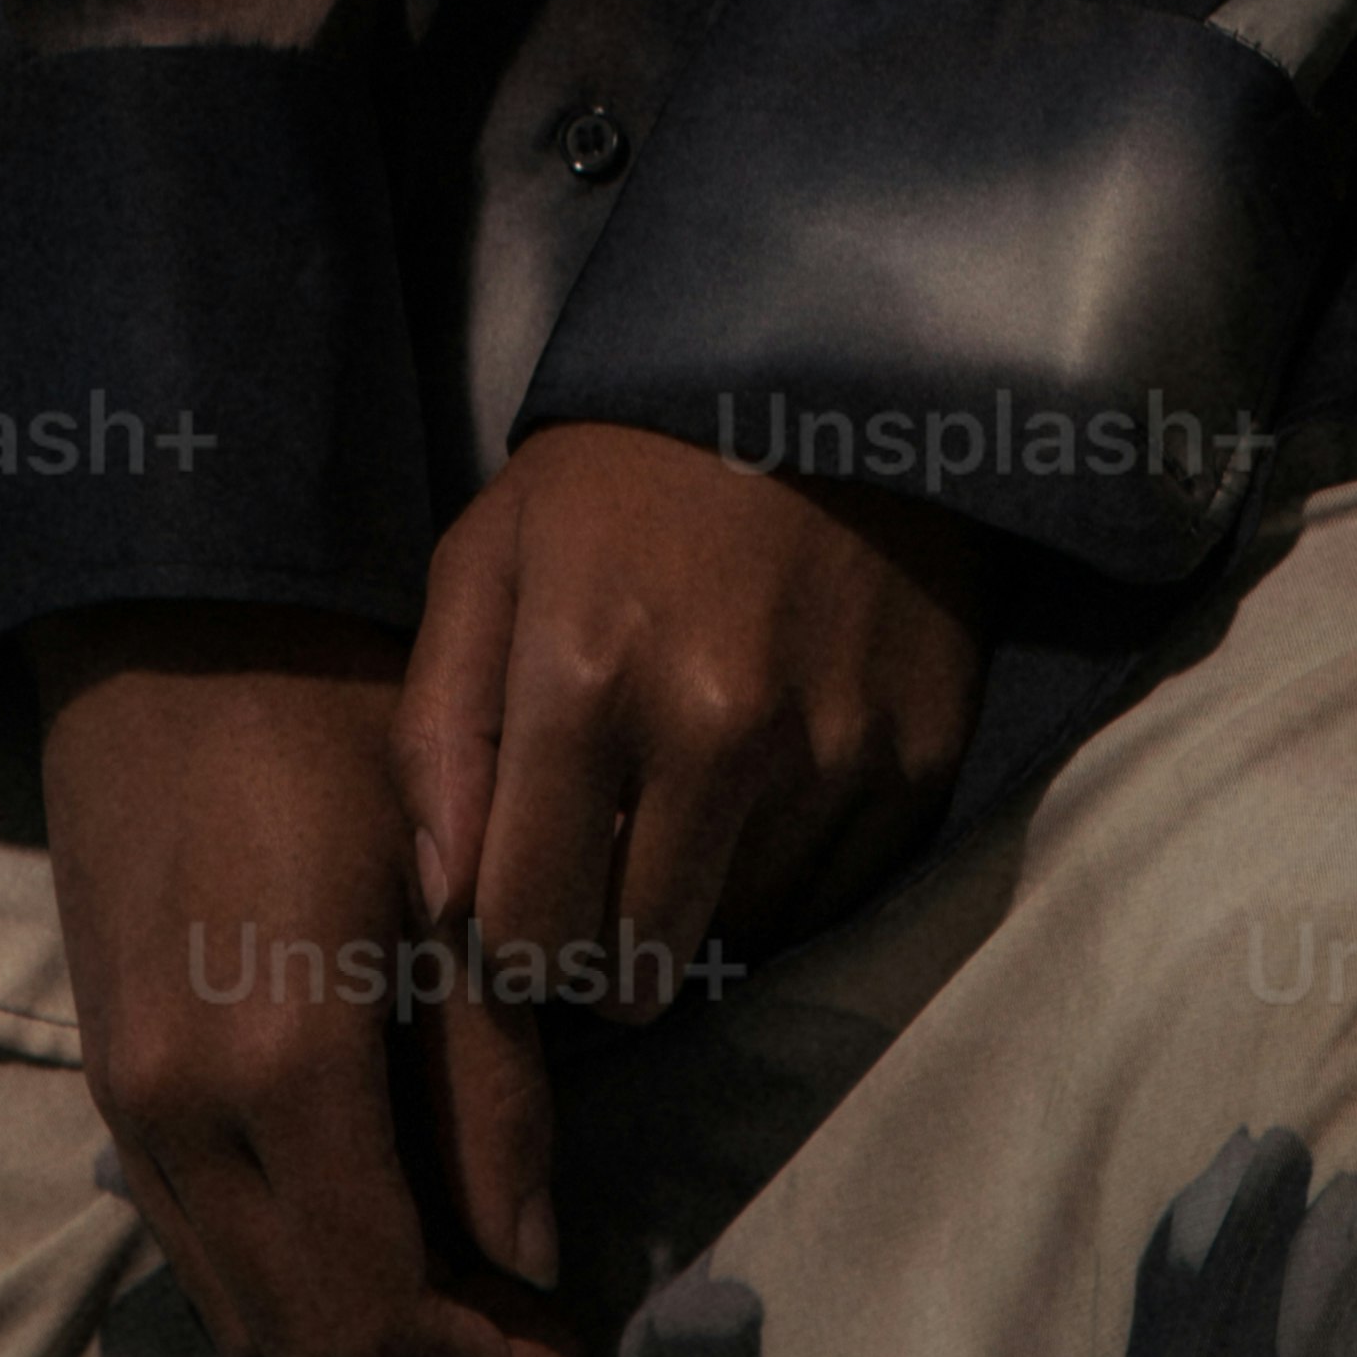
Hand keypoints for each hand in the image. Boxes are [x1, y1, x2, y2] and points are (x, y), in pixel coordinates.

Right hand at [27, 600, 601, 1356]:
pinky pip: (200, 1250)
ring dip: (364, 1346)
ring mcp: (126, 1111)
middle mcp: (179, 1121)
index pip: (379, 1311)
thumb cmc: (335, 724)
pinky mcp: (110, 1086)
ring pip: (243, 1311)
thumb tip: (531, 1259)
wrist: (164, 633)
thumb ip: (488, 1089)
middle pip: (304, 1343)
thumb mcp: (450, 891)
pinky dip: (297, 1288)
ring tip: (481, 1315)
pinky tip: (387, 1245)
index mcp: (278, 1068)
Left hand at [392, 423, 991, 1291]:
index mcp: (585, 679)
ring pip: (736, 945)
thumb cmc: (623, 477)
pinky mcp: (919, 763)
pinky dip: (788, 875)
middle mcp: (717, 732)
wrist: (823, 381)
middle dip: (604, 948)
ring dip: (701, 905)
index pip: (527, 937)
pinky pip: (832, 906)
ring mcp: (831, 754)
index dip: (511, 941)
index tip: (522, 896)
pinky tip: (769, 787)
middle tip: (605, 866)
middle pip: (637, 975)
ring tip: (690, 803)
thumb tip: (442, 906)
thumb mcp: (489, 556)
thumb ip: (437, 734)